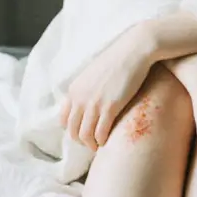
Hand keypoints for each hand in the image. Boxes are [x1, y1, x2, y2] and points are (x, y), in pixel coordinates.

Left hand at [59, 28, 152, 149]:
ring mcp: (94, 104)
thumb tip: (88, 101)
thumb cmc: (117, 60)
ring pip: (85, 135)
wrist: (133, 51)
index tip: (82, 133)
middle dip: (81, 141)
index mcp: (74, 90)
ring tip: (99, 145)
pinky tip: (108, 141)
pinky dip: (102, 140)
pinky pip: (100, 133)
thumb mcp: (93, 74)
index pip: (64, 119)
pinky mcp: (110, 107)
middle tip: (91, 143)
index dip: (72, 130)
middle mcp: (80, 98)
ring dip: (91, 144)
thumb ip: (86, 89)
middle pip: (73, 131)